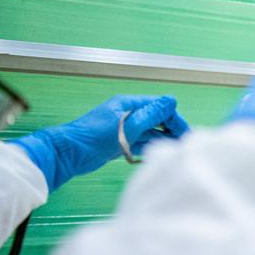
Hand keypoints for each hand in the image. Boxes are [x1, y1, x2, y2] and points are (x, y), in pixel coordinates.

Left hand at [10, 95, 189, 191]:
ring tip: (173, 151)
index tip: (184, 134)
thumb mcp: (128, 125)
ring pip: (150, 131)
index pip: (159, 106)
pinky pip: (141, 141)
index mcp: (128, 104)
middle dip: (171, 129)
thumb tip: (171, 100)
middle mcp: (128, 114)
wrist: (71, 153)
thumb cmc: (95, 137)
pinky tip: (158, 154)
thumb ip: (152, 114)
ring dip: (162, 139)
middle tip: (182, 144)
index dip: (174, 118)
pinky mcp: (120, 141)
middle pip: (157, 118)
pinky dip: (150, 146)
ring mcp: (124, 128)